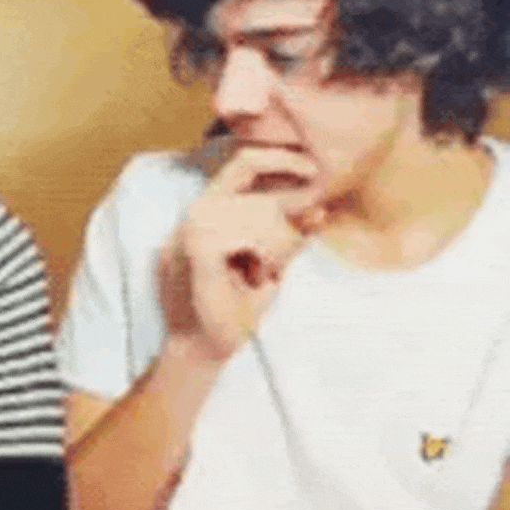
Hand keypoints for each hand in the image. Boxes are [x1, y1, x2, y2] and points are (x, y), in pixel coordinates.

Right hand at [162, 144, 328, 361]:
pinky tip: (256, 279)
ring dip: (273, 243)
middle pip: (248, 174)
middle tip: (292, 237)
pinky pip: (250, 234)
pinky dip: (264, 257)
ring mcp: (190, 230)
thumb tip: (320, 210)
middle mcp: (193, 215)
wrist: (202, 353)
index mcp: (206, 215)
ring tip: (262, 274)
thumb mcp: (269, 269)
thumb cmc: (234, 312)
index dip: (276, 156)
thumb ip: (287, 239)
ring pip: (254, 207)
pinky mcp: (198, 251)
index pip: (241, 165)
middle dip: (281, 209)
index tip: (311, 168)